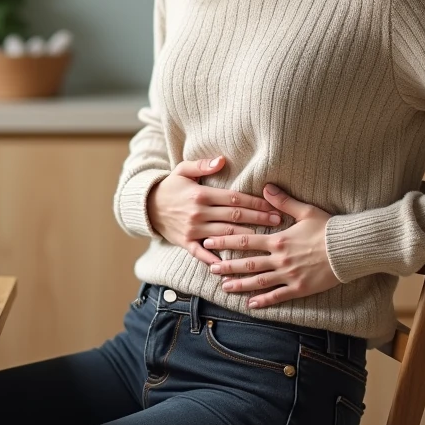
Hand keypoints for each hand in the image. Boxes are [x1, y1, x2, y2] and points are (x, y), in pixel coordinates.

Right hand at [148, 156, 282, 265]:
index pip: (234, 199)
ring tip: (264, 240)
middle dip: (258, 219)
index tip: (272, 205)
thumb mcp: (183, 170)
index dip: (254, 202)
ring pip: (224, 235)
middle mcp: (198, 213)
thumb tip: (222, 160)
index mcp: (201, 195)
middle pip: (234, 217)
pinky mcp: (186, 243)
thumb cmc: (170, 187)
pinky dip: (217, 259)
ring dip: (245, 238)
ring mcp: (192, 230)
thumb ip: (203, 165)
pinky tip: (232, 264)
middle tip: (277, 221)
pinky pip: (203, 254)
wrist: (147, 207)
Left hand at [204, 183, 338, 308]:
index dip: (226, 242)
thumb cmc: (329, 228)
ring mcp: (289, 275)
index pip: (246, 241)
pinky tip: (251, 304)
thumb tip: (266, 187)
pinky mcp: (300, 287)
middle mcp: (280, 259)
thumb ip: (283, 201)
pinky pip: (278, 296)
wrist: (349, 249)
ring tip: (224, 287)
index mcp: (279, 239)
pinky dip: (263, 301)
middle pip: (248, 263)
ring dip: (240, 285)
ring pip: (259, 282)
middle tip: (210, 268)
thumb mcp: (305, 210)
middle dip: (227, 266)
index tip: (209, 242)